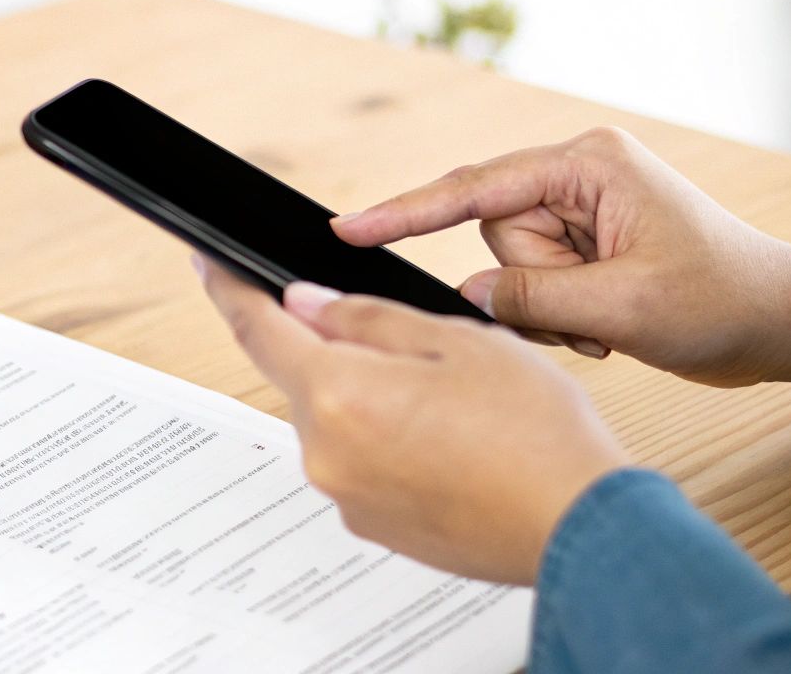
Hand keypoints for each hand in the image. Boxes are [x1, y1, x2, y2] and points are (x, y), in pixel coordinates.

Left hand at [198, 258, 629, 584]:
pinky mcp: (372, 526)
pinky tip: (451, 442)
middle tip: (422, 348)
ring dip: (374, 398)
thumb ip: (367, 317)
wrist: (581, 526)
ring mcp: (347, 496)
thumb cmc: (537, 433)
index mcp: (339, 395)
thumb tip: (306, 303)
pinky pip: (362, 462)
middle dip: (344, 350)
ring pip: (338, 419)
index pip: (259, 330)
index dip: (230, 289)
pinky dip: (390, 441)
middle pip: (308, 377)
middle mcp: (327, 453)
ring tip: (456, 404)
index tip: (208, 264)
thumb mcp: (456, 339)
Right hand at [335, 127, 790, 397]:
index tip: (347, 228)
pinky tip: (610, 324)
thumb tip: (469, 291)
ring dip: (550, 309)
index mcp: (589, 165)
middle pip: (495, 235)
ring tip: (609, 322)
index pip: (474, 188)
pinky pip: (531, 285)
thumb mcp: (623, 307)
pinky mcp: (584, 244)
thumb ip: (532, 298)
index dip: (406, 211)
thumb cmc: (725, 301)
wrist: (781, 323)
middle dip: (535, 288)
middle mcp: (578, 176)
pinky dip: (562, 317)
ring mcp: (581, 210)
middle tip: (595, 315)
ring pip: (509, 267)